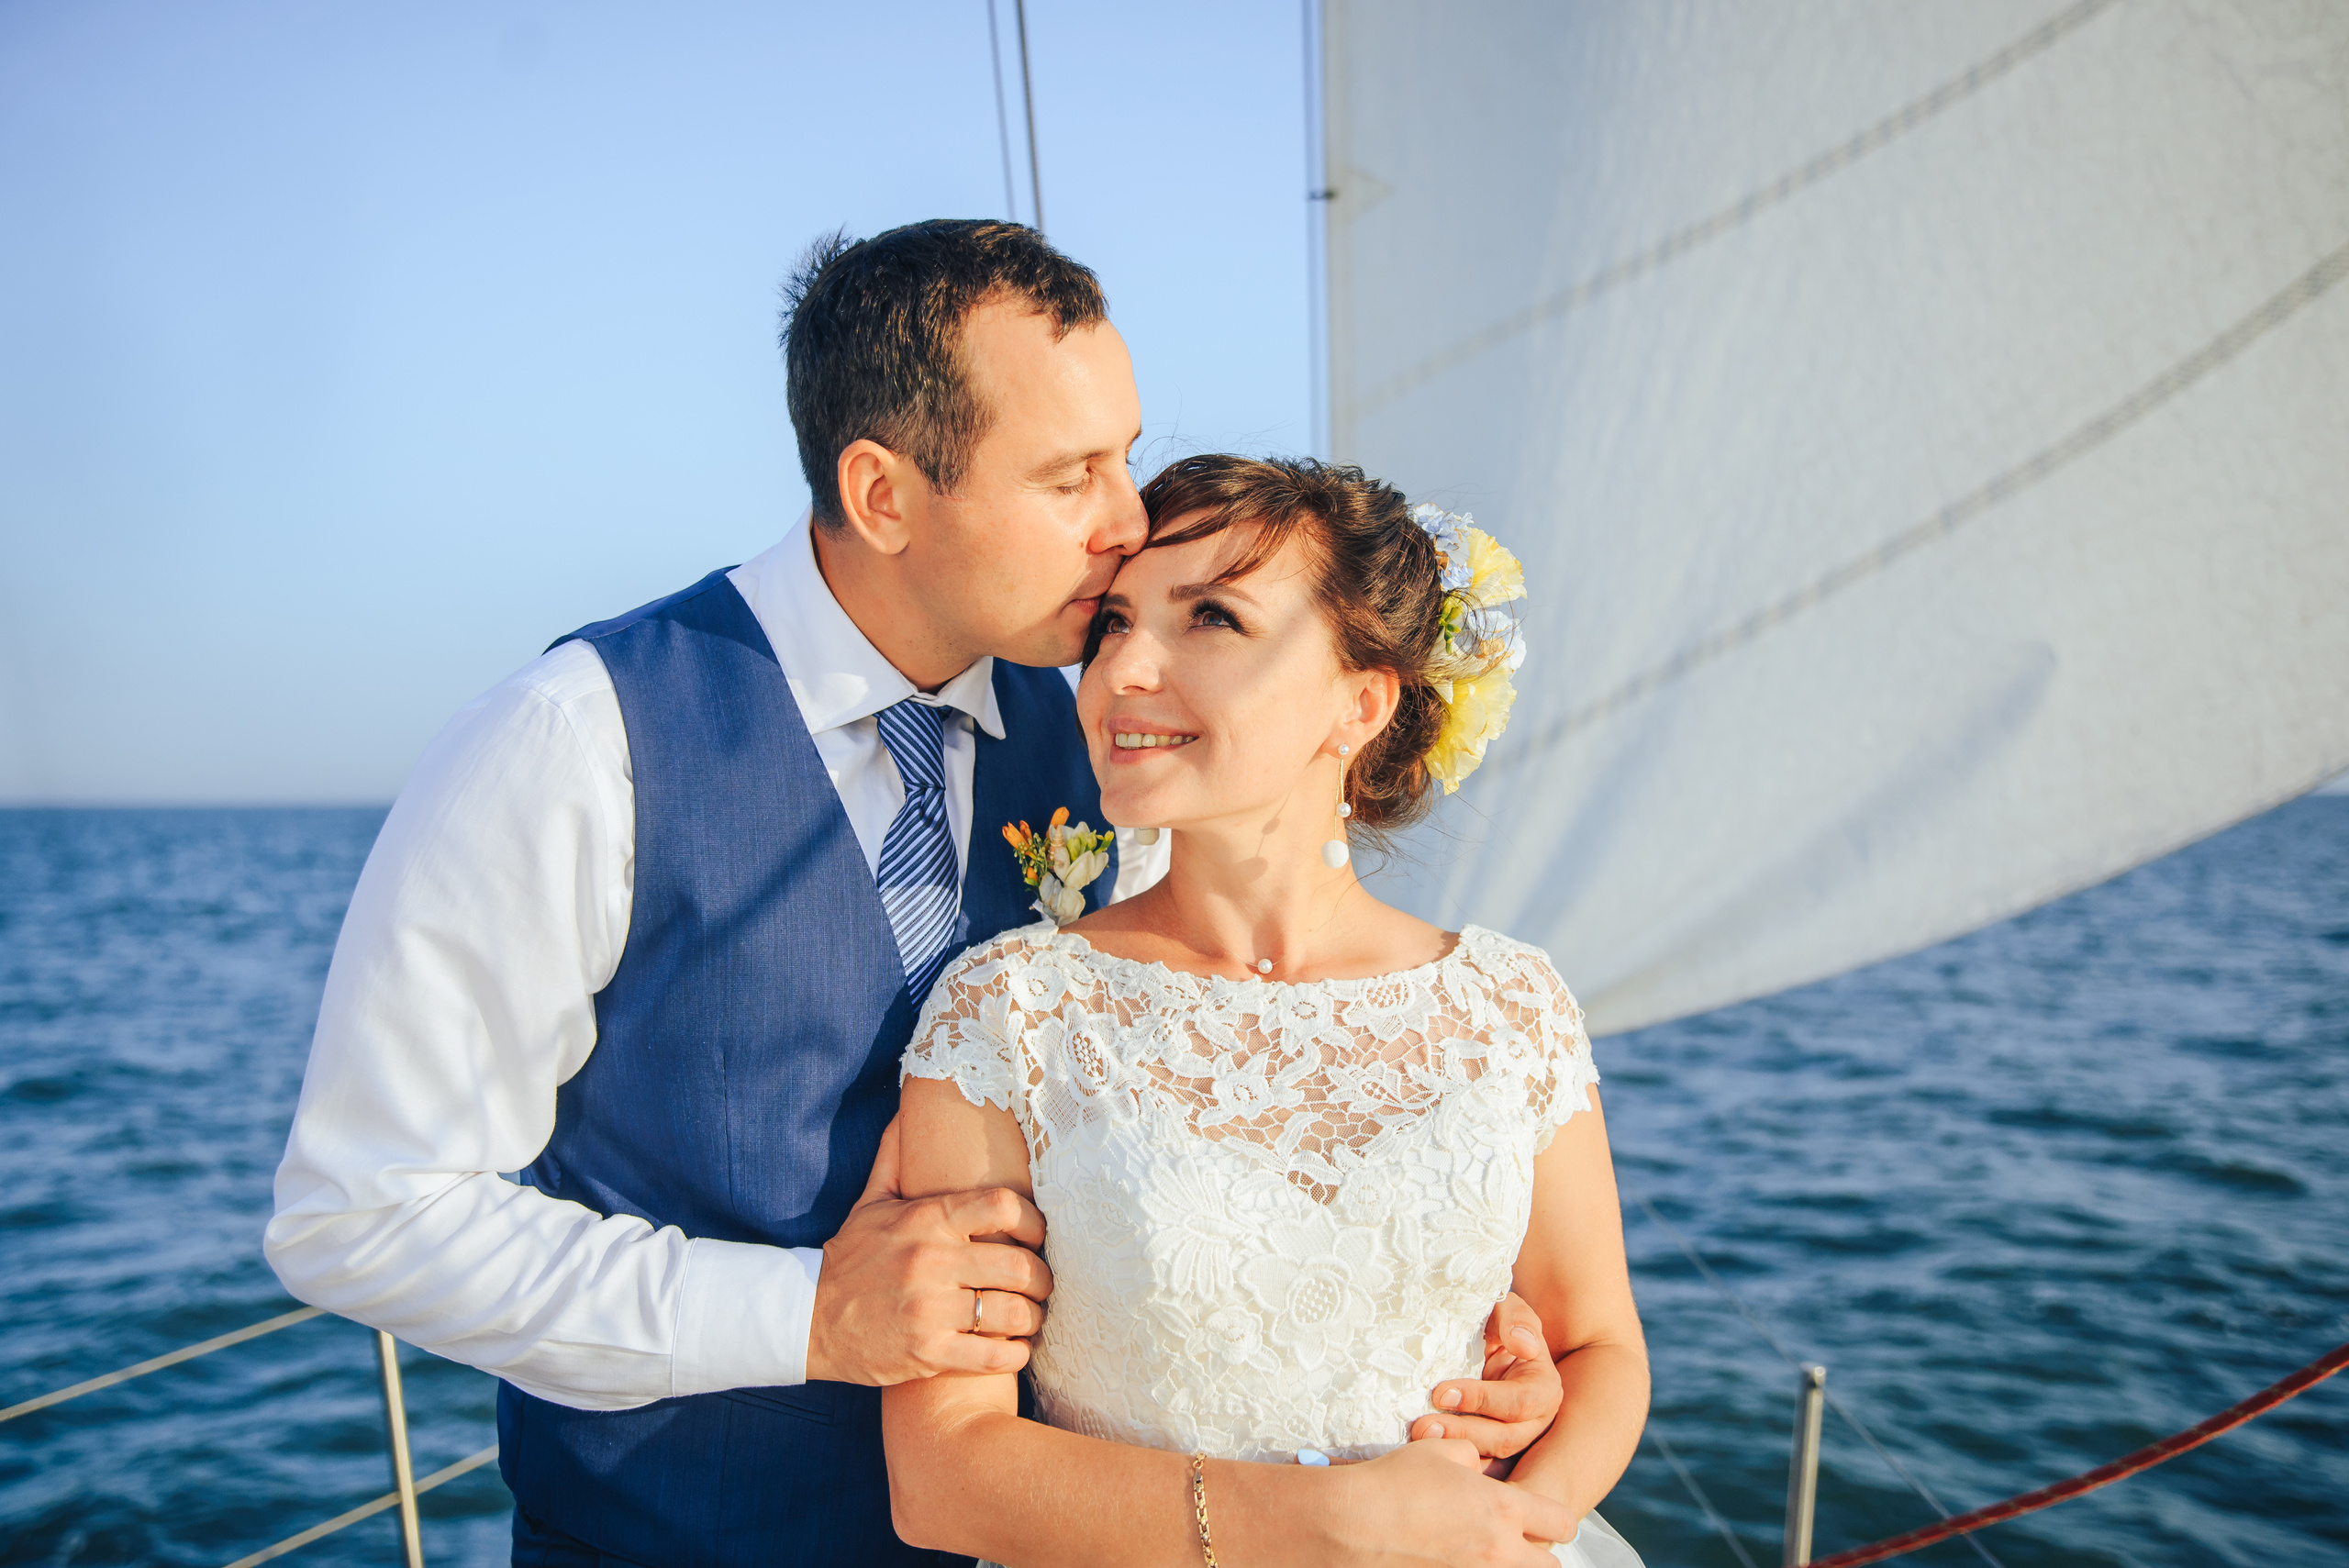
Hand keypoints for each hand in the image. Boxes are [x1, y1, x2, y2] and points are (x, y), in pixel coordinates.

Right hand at [806, 1115, 1052, 1384]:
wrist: (806, 1318)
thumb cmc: (849, 1258)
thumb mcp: (870, 1202)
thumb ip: (897, 1156)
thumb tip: (910, 1109)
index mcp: (925, 1220)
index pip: (1003, 1206)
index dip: (1035, 1221)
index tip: (1038, 1235)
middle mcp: (931, 1262)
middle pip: (1019, 1266)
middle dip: (1043, 1279)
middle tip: (1044, 1285)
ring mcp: (929, 1310)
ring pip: (1012, 1313)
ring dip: (1033, 1318)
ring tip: (1033, 1318)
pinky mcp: (926, 1353)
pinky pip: (991, 1355)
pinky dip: (1014, 1354)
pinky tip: (1015, 1349)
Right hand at [1321, 1436, 1577, 1566]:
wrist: (1354, 1522)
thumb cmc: (1395, 1482)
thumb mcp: (1439, 1450)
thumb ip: (1472, 1455)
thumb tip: (1478, 1468)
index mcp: (1502, 1509)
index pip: (1561, 1522)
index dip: (1553, 1518)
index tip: (1540, 1515)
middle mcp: (1499, 1550)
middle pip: (1551, 1565)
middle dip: (1539, 1551)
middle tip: (1515, 1538)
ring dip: (1511, 1564)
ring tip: (1485, 1549)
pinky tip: (1457, 1556)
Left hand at [1408, 1292, 1562, 1470]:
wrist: (1484, 1343)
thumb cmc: (1497, 1324)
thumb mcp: (1506, 1309)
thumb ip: (1516, 1319)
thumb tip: (1524, 1346)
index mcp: (1544, 1388)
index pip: (1519, 1402)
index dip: (1481, 1399)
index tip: (1440, 1392)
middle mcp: (1535, 1421)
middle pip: (1505, 1438)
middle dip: (1463, 1432)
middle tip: (1423, 1426)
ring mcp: (1514, 1439)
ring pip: (1490, 1456)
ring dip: (1454, 1449)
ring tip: (1419, 1438)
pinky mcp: (1492, 1451)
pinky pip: (1478, 1465)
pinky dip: (1454, 1462)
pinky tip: (1425, 1453)